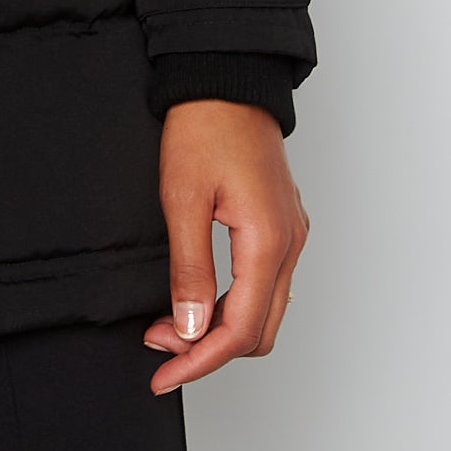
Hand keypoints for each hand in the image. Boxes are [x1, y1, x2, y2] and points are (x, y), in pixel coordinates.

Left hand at [142, 101, 308, 394]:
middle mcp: (289, 244)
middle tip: (160, 347)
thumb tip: (190, 329)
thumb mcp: (183, 198)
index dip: (199, 361)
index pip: (239, 331)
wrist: (226, 77)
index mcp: (268, 241)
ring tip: (171, 324)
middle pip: (259, 331)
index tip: (162, 373)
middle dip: (208, 350)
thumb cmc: (204, 127)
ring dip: (220, 328)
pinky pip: (266, 284)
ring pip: (265, 311)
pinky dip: (233, 303)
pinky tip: (199, 297)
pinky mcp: (282, 223)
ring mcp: (290, 233)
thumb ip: (189, 269)